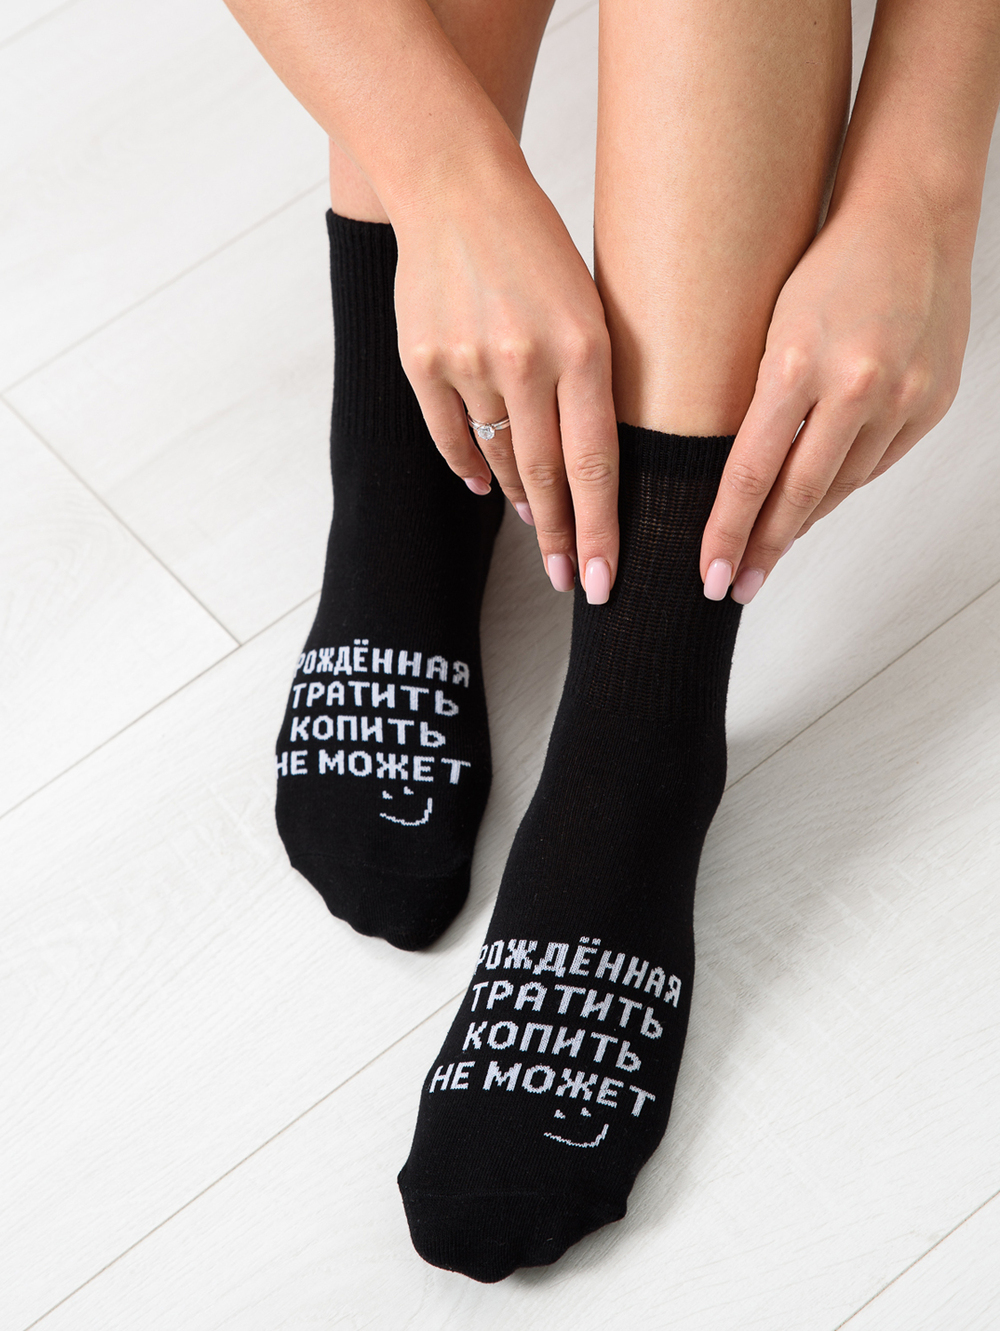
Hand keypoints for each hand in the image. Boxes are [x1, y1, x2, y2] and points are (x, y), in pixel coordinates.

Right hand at [392, 166, 618, 601]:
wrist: (454, 186)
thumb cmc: (536, 246)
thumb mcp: (589, 305)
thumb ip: (591, 384)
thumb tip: (580, 473)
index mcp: (582, 346)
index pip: (595, 463)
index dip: (601, 529)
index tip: (604, 581)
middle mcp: (524, 361)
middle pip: (546, 477)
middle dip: (564, 538)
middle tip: (573, 583)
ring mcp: (467, 362)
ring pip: (499, 459)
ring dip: (520, 499)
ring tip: (540, 527)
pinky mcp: (422, 361)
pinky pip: (450, 436)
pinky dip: (470, 465)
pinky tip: (484, 485)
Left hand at [700, 189, 973, 603]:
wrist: (913, 218)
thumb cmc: (825, 264)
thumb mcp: (770, 325)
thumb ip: (758, 400)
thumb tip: (733, 478)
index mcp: (797, 362)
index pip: (751, 471)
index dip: (728, 530)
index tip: (709, 573)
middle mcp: (857, 384)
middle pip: (799, 494)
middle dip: (762, 548)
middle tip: (733, 587)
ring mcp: (903, 396)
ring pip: (840, 485)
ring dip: (800, 522)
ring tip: (767, 550)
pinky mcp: (931, 402)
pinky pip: (876, 465)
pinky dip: (840, 487)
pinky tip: (814, 504)